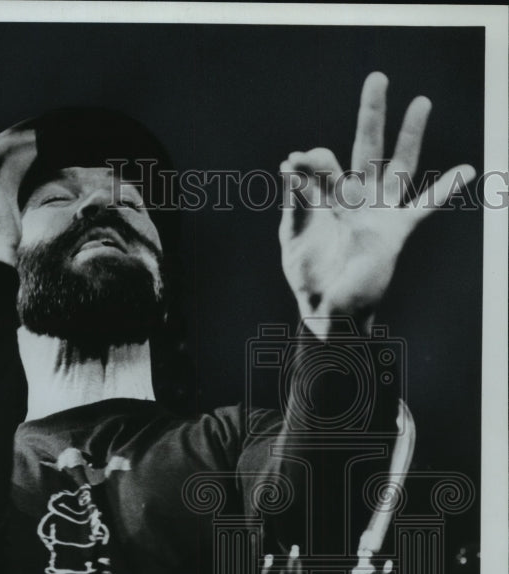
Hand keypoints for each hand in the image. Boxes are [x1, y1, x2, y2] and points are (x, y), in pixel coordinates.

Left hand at [279, 72, 475, 339]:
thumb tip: (290, 163)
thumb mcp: (293, 236)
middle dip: (372, 113)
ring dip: (411, 134)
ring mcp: (378, 212)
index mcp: (327, 197)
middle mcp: (355, 198)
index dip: (312, 158)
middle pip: (367, 146)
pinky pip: (425, 206)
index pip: (325, 162)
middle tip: (378, 77)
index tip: (294, 162)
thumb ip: (295, 200)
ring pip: (400, 165)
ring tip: (421, 102)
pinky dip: (446, 188)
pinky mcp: (396, 231)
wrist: (329, 310)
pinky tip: (467, 170)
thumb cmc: (308, 276)